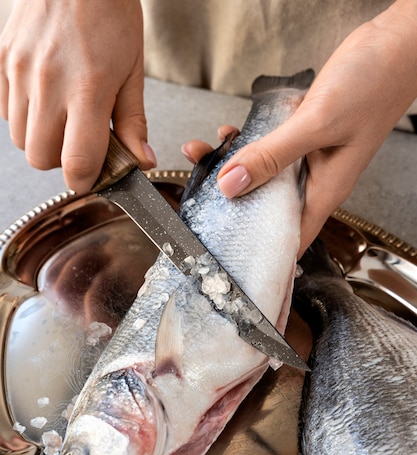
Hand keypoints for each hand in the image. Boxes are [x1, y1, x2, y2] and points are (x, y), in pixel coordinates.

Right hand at [0, 0, 155, 192]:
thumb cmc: (110, 14)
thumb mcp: (133, 71)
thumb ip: (133, 122)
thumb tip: (140, 161)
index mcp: (87, 89)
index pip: (77, 162)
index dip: (86, 181)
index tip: (93, 177)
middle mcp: (47, 83)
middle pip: (42, 158)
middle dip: (63, 161)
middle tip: (82, 143)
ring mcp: (19, 71)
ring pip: (21, 139)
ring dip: (43, 141)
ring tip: (64, 118)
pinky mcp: (3, 60)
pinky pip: (5, 112)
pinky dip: (25, 118)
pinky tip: (46, 100)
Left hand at [193, 0, 416, 256]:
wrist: (393, 45)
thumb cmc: (373, 86)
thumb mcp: (317, 125)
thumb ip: (272, 155)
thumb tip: (230, 185)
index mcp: (325, 190)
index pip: (291, 237)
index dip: (262, 252)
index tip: (228, 254)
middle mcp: (314, 178)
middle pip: (266, 204)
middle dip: (232, 202)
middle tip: (197, 193)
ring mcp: (307, 156)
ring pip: (262, 173)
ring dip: (231, 165)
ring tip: (199, 154)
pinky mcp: (302, 134)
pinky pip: (267, 146)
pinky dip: (245, 141)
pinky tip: (228, 133)